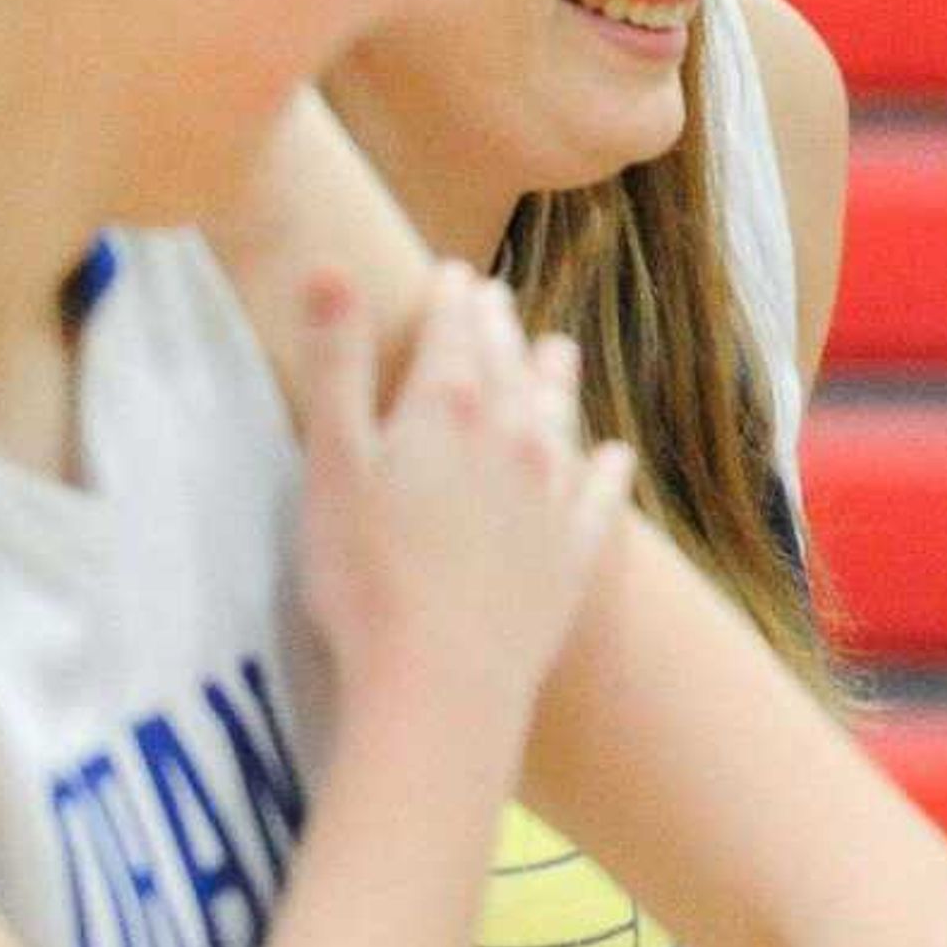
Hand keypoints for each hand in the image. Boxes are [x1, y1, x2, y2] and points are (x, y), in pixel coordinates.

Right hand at [296, 264, 633, 715]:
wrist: (442, 680)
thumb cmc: (365, 575)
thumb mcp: (331, 462)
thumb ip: (337, 364)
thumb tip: (331, 266)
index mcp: (447, 407)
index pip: (455, 330)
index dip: (452, 296)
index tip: (454, 273)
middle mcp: (513, 435)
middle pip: (509, 363)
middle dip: (498, 326)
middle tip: (495, 300)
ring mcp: (554, 492)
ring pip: (560, 414)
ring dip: (554, 377)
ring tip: (555, 351)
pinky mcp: (576, 550)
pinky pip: (602, 494)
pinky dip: (607, 467)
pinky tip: (615, 455)